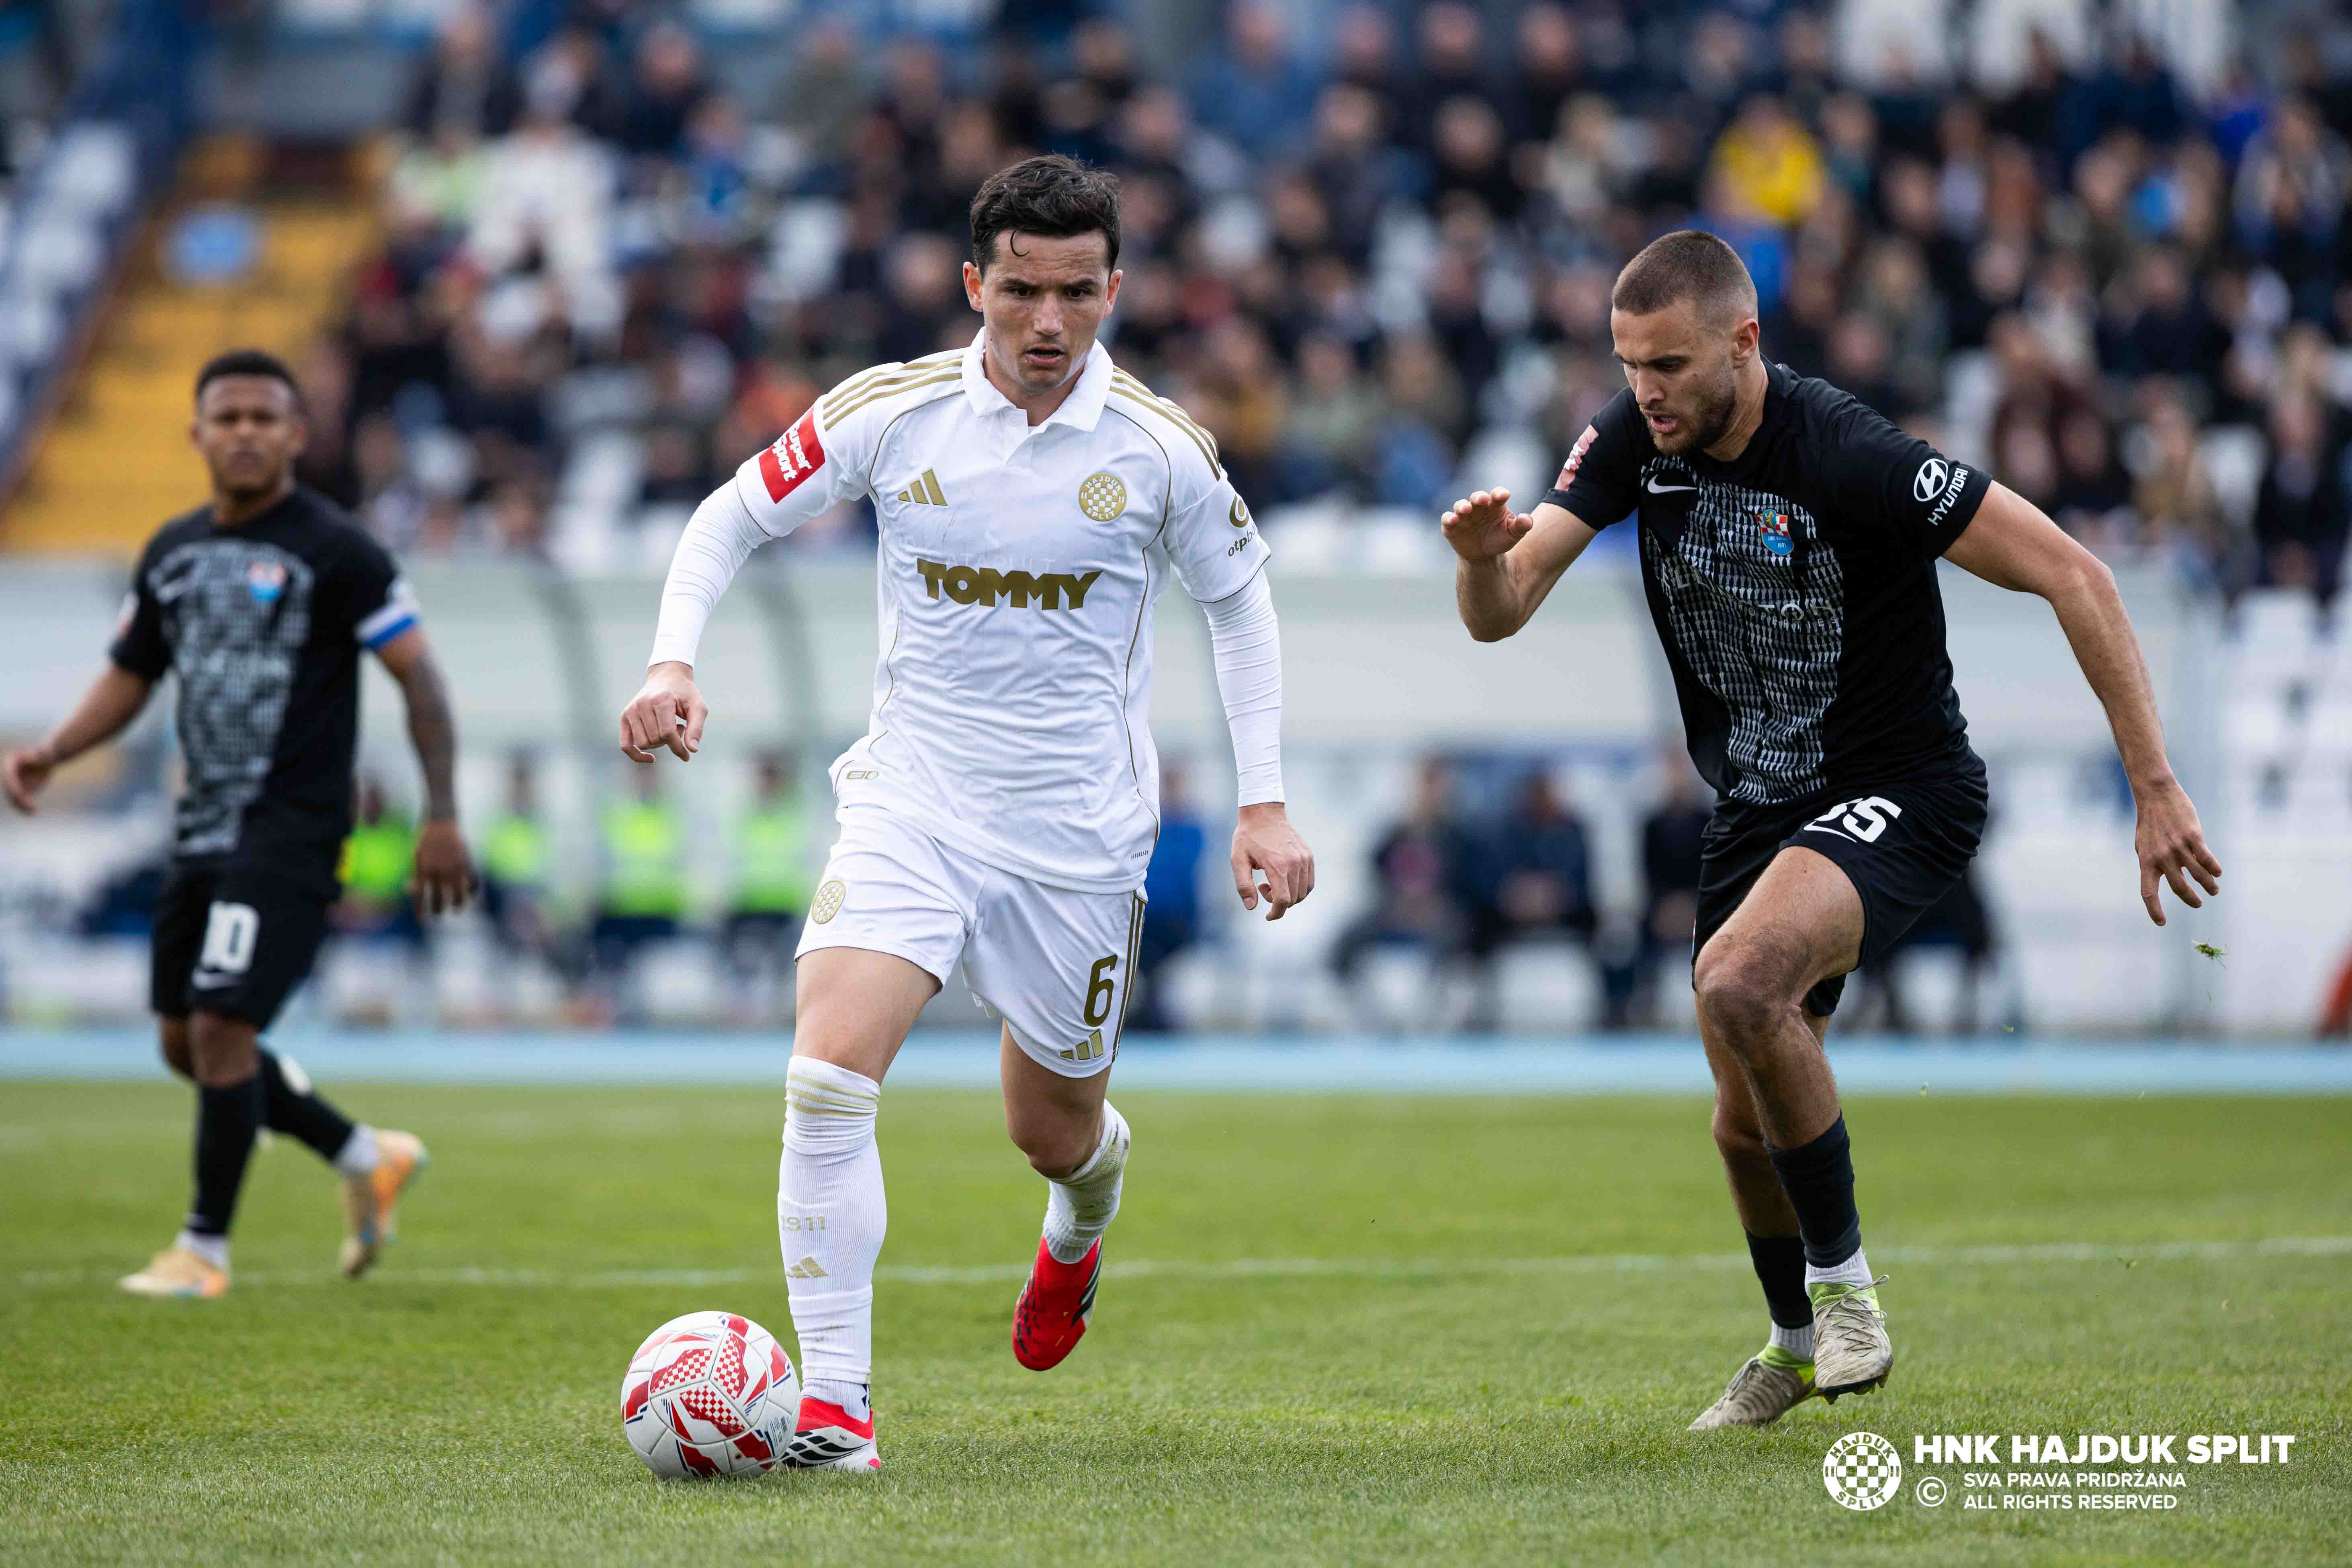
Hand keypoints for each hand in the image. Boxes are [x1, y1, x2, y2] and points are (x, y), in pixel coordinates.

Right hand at [3, 742, 55, 812]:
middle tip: (30, 806)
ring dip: (20, 806)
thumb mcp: (45, 752)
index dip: (13, 785)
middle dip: (18, 798)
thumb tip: (34, 756)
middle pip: (9, 789)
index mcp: (11, 762)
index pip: (9, 776)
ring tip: (32, 810)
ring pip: (12, 798)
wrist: (46, 760)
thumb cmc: (46, 753)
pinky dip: (24, 807)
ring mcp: (12, 783)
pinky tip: (32, 812)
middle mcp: (8, 774)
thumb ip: (41, 754)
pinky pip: (19, 801)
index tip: (20, 794)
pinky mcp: (19, 790)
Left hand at [412, 819, 477, 915]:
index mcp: (422, 869)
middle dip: (438, 909)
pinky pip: (473, 881)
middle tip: (438, 914)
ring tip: (456, 909)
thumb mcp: (416, 855)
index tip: (421, 921)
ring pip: (458, 894)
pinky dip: (473, 889)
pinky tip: (471, 895)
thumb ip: (415, 873)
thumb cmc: (425, 837)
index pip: (420, 896)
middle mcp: (438, 870)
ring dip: (457, 904)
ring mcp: (454, 867)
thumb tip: (410, 889)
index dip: (420, 910)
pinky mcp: (466, 861)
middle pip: (439, 898)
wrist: (441, 819)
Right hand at [620, 661, 706, 762]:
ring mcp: (631, 710)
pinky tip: (651, 758)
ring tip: (666, 729)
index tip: (687, 755)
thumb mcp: (698, 707)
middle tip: (678, 727)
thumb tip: (692, 749)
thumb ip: (696, 727)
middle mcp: (642, 704)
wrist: (667, 676)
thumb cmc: (684, 693)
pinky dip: (636, 755)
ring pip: (643, 744)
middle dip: (670, 741)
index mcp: (660, 699)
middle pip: (655, 740)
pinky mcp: (624, 716)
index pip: (667, 733)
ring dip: (658, 744)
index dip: (678, 748)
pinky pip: (625, 744)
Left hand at [1231, 801, 1314, 920]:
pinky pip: (1309, 882)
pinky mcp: (1308, 856)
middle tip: (1263, 887)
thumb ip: (1243, 885)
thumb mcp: (1238, 860)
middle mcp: (1295, 863)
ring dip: (1289, 895)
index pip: (1283, 901)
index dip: (1276, 913)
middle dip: (1278, 902)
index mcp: (1277, 865)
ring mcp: (1304, 859)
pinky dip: (1298, 888)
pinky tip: (1284, 878)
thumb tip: (1251, 907)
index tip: (1268, 916)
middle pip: (1293, 898)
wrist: (1264, 813)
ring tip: (1272, 882)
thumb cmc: (1248, 837)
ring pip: (1303, 892)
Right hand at [1440, 488, 1532, 561]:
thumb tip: (1526, 519)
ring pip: (1460, 505)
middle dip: (1479, 497)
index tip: (1503, 496)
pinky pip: (1447, 518)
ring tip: (1466, 509)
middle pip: (1477, 497)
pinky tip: (1452, 520)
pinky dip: (1448, 518)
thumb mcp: (1513, 534)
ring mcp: (1464, 515)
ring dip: (1462, 506)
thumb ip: (1522, 526)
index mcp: (1495, 505)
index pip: (1497, 495)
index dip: (1499, 493)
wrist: (1484, 556)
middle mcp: (1478, 507)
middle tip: (1482, 499)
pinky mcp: (1451, 526)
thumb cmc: (1499, 539)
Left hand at [2134, 775, 2220, 925]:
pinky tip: (2218, 873)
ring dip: (2208, 885)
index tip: (2161, 922)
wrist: (2156, 796)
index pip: (2148, 892)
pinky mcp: (2193, 837)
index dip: (2154, 910)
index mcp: (2146, 862)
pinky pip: (2207, 859)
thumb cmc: (2149, 823)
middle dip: (2191, 899)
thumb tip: (2166, 880)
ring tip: (2213, 890)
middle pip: (2179, 888)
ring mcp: (2178, 847)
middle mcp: (2162, 858)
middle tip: (2198, 903)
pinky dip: (2214, 869)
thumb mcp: (2143, 846)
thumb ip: (2152, 864)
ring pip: (2198, 875)